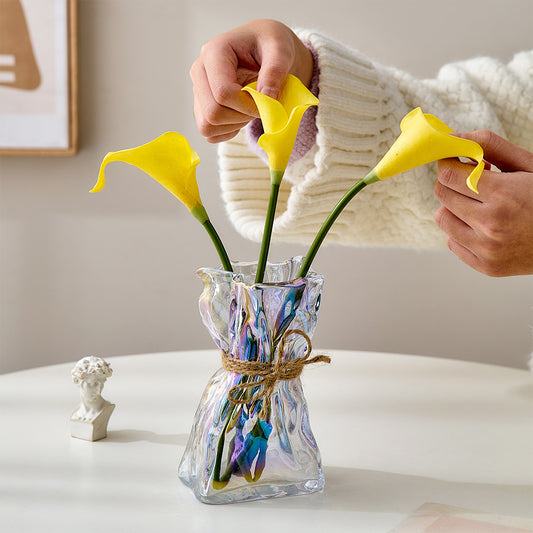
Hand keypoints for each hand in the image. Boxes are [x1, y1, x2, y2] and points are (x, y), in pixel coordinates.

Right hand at [190, 19, 313, 142]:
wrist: (263, 48)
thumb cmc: (269, 45)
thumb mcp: (281, 49)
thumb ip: (276, 70)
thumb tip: (266, 98)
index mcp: (214, 52)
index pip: (223, 93)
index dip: (248, 105)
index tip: (267, 101)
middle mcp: (199, 71)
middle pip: (212, 113)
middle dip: (241, 117)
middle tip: (258, 106)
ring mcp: (198, 91)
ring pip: (208, 126)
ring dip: (234, 125)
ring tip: (249, 108)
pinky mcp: (201, 107)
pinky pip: (210, 133)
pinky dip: (228, 132)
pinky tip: (241, 115)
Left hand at [434, 130, 532, 276]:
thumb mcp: (527, 164)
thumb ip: (489, 146)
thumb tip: (452, 137)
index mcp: (504, 195)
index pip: (448, 174)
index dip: (449, 164)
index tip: (456, 161)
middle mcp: (491, 225)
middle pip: (442, 194)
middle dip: (452, 183)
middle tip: (472, 182)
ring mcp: (487, 249)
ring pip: (442, 218)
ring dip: (453, 207)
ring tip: (478, 205)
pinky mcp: (485, 266)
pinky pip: (451, 242)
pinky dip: (461, 231)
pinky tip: (483, 226)